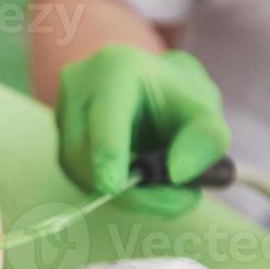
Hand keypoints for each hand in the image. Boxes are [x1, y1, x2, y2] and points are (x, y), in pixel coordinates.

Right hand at [56, 44, 228, 215]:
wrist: (154, 94)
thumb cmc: (179, 99)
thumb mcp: (206, 110)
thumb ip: (206, 138)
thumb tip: (177, 174)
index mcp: (113, 69)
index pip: (105, 118)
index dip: (108, 154)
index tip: (113, 186)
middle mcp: (77, 90)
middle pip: (89, 154)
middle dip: (135, 189)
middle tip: (185, 198)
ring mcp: (63, 120)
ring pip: (84, 174)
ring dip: (130, 194)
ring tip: (170, 185)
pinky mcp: (62, 148)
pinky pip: (84, 182)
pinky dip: (118, 192)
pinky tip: (145, 182)